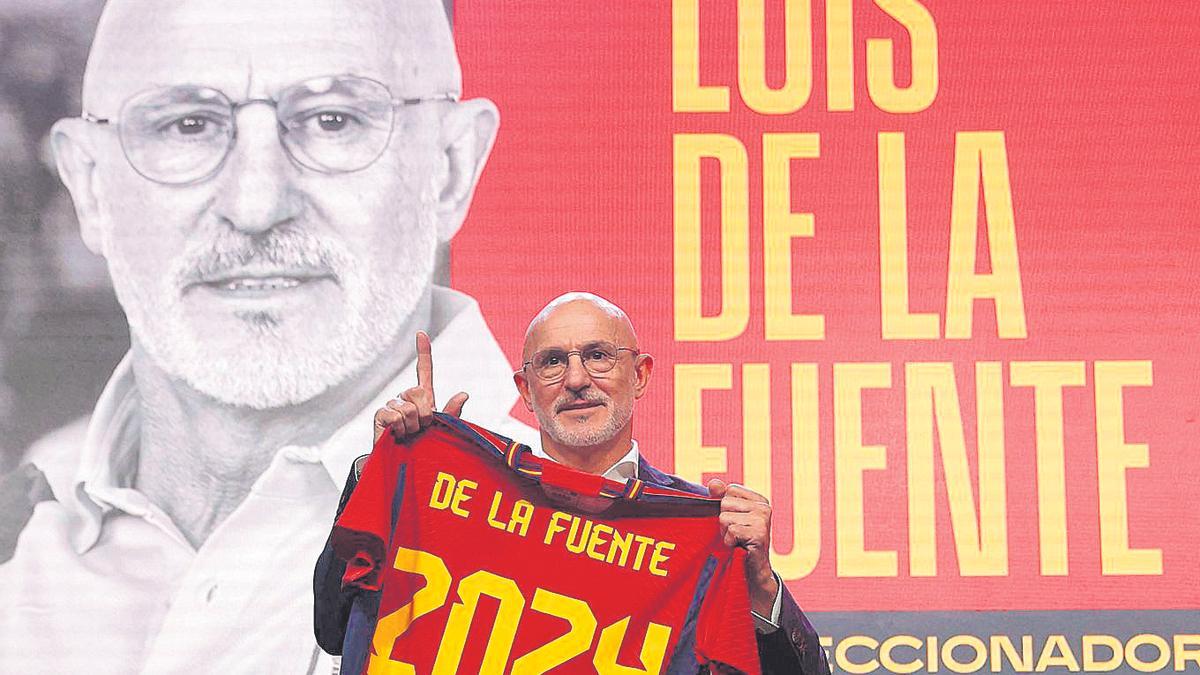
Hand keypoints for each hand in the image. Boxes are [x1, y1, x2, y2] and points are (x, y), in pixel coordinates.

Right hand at [372, 331, 468, 442]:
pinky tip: (397, 436)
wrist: (405, 464)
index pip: (424, 370)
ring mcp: (392, 405)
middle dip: (425, 414)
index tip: (421, 334)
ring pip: (408, 407)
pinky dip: (400, 429)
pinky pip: (395, 416)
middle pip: (418, 392)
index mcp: (423, 397)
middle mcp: (406, 397)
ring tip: (409, 435)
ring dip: (413, 425)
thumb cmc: (424, 446)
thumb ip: (452, 412)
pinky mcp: (381, 415)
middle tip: (421, 429)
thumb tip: (464, 394)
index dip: (423, 352)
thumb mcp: (442, 429)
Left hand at [707, 478, 779, 617]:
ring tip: (737, 541)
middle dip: (723, 521)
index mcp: (758, 499)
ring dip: (725, 533)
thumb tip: (713, 483)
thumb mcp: (728, 516)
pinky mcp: (759, 535)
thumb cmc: (738, 542)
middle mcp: (764, 507)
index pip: (728, 490)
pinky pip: (731, 531)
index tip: (734, 522)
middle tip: (735, 534)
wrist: (752, 571)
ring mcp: (763, 520)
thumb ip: (719, 497)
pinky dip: (729, 542)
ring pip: (724, 518)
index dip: (724, 508)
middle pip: (724, 503)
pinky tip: (739, 547)